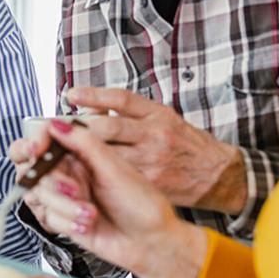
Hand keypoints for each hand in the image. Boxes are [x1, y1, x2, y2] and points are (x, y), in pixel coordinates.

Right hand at [20, 120, 205, 277]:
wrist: (151, 243)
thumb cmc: (143, 206)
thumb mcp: (115, 169)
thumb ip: (85, 144)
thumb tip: (57, 123)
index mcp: (85, 155)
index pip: (48, 139)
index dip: (37, 141)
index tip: (37, 148)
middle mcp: (73, 173)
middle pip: (37, 169)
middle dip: (52, 182)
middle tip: (73, 190)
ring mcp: (68, 197)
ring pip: (40, 195)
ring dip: (64, 206)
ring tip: (89, 213)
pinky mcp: (65, 220)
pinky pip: (49, 218)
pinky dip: (67, 223)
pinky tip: (88, 225)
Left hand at [59, 87, 246, 212]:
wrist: (218, 174)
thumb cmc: (186, 144)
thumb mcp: (163, 119)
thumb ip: (130, 114)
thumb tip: (92, 109)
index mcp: (157, 114)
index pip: (121, 99)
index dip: (93, 95)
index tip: (71, 94)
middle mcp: (155, 134)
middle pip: (107, 128)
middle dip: (79, 129)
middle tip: (60, 130)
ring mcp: (152, 160)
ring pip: (107, 154)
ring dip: (82, 154)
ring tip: (65, 151)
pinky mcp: (151, 182)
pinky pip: (117, 177)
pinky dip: (97, 175)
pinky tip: (83, 173)